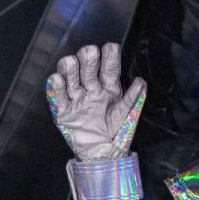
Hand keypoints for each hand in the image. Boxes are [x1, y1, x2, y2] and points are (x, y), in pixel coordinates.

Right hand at [46, 43, 145, 160]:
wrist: (102, 153)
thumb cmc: (116, 132)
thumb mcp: (126, 114)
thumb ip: (133, 98)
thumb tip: (142, 81)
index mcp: (109, 89)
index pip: (109, 70)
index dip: (110, 58)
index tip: (111, 46)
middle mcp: (92, 90)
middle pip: (87, 69)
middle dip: (88, 59)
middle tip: (90, 51)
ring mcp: (77, 99)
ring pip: (70, 77)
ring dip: (70, 68)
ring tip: (73, 63)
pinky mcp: (64, 111)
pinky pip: (58, 97)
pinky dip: (56, 87)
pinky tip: (58, 79)